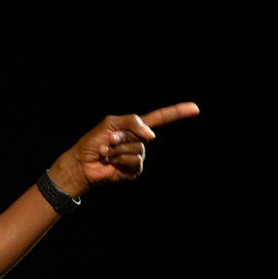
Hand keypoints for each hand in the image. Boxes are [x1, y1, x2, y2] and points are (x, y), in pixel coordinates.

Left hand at [50, 102, 199, 195]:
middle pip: (144, 134)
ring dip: (119, 149)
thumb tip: (151, 136)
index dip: (177, 113)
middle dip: (122, 136)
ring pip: (138, 148)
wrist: (82, 163)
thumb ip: (133, 122)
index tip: (195, 108)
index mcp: (135, 127)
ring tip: (107, 152)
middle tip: (107, 141)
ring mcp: (138, 156)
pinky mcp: (134, 169)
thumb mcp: (111, 123)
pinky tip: (111, 162)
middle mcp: (139, 141)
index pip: (160, 118)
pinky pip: (135, 161)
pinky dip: (120, 160)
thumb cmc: (92, 142)